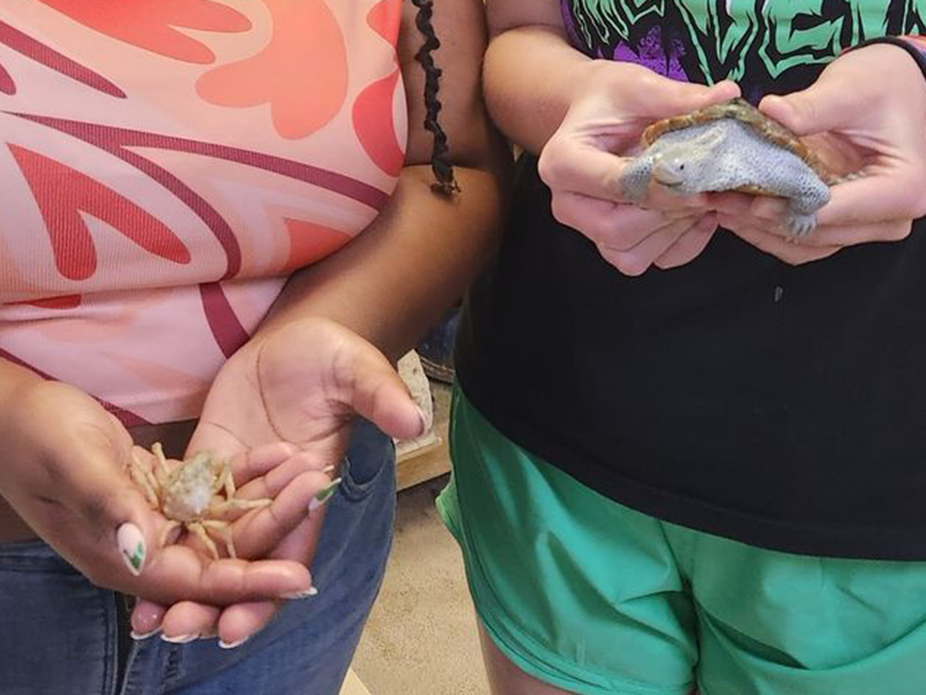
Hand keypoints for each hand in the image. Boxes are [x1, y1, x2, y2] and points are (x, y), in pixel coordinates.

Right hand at [0, 381, 312, 604]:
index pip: (196, 582)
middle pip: (221, 555)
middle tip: (320, 502)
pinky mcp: (162, 492)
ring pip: (224, 523)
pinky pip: (213, 492)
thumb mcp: (72, 463)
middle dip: (274, 536)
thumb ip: (109, 506)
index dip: (248, 582)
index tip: (299, 578)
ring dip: (268, 501)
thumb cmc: (34, 435)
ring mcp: (155, 520)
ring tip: (313, 473)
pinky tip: (281, 455)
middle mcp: (144, 546)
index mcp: (120, 556)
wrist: (14, 409)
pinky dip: (245, 476)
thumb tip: (143, 550)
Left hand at [131, 317, 424, 644]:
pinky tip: (127, 563)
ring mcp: (234, 488)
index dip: (268, 592)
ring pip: (208, 549)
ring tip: (147, 623)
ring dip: (179, 586)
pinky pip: (178, 511)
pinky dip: (157, 540)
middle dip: (215, 603)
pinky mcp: (204, 468)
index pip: (292, 553)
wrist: (295, 339)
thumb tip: (416, 421)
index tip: (238, 625)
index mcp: (312, 494)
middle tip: (178, 629)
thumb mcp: (359, 371)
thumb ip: (381, 398)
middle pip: (244, 565)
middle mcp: (272, 503)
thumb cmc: (334, 355)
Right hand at [537, 61, 739, 273]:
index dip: (661, 188)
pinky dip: (677, 246)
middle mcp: (567, 203)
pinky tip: (697, 216)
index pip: (614, 184)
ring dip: (675, 232)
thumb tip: (726, 95)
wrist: (596, 119)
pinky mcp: (608, 244)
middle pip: (616, 230)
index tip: (700, 183)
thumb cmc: (611, 102)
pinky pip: (644, 261)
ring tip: (705, 200)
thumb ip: (678, 96)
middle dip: (669, 214)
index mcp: (562, 161)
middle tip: (709, 191)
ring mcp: (586, 229)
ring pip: (629, 255)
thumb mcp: (639, 86)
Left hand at [714, 43, 925, 264]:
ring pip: (803, 243)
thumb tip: (770, 112)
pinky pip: (800, 240)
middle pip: (816, 232)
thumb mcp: (850, 89)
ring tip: (719, 204)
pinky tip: (735, 211)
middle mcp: (888, 218)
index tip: (750, 200)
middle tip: (719, 199)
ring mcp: (865, 226)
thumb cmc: (884, 87)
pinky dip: (766, 229)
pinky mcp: (842, 225)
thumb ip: (811, 107)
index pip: (835, 210)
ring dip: (758, 229)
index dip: (788, 208)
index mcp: (902, 188)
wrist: (895, 89)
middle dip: (763, 219)